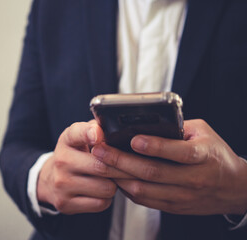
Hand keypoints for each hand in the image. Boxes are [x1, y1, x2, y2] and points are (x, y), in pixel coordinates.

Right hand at [37, 120, 132, 214]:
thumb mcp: (81, 137)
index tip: (98, 134)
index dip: (89, 133)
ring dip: (115, 185)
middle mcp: (61, 160)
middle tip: (131, 167)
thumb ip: (96, 129)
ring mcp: (62, 184)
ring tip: (112, 179)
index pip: (77, 133)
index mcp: (67, 140)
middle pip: (102, 167)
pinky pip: (101, 204)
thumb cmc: (75, 155)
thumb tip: (113, 130)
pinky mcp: (66, 203)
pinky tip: (102, 191)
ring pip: (106, 188)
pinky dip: (107, 198)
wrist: (51, 180)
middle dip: (122, 168)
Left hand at [92, 119, 246, 214]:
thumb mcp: (204, 133)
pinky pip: (145, 200)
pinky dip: (127, 189)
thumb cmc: (216, 155)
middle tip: (100, 150)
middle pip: (152, 172)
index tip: (133, 139)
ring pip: (144, 189)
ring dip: (119, 176)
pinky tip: (115, 177)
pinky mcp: (174, 207)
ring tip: (101, 164)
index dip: (154, 146)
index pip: (177, 152)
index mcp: (203, 156)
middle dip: (121, 161)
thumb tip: (148, 123)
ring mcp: (183, 196)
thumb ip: (178, 128)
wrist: (234, 188)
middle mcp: (193, 179)